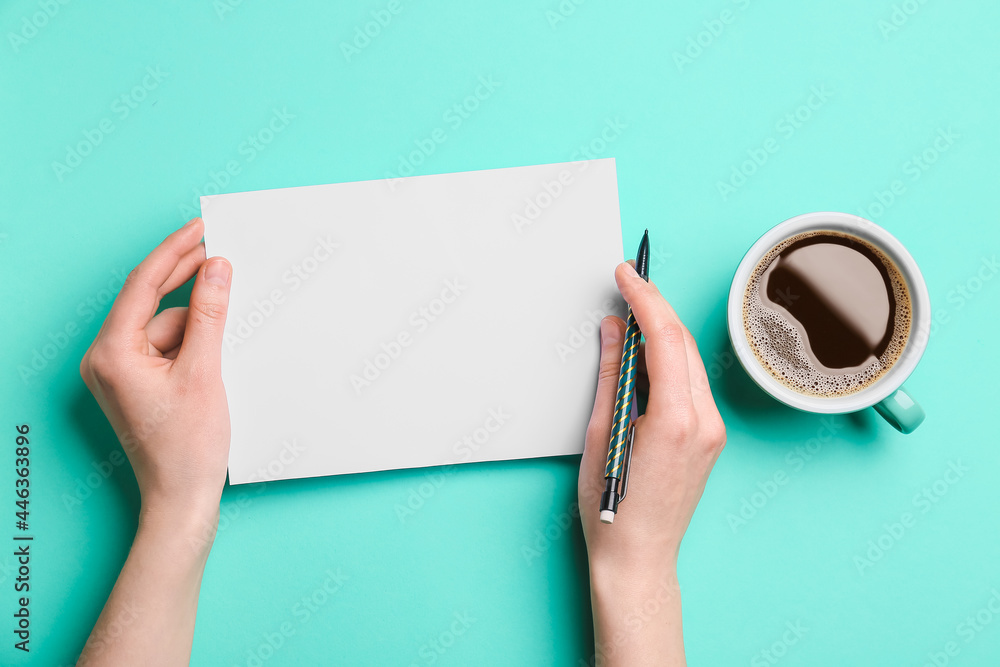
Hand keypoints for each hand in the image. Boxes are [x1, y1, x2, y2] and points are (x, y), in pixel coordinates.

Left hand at [79, 217, 232, 524]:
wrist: (181, 499)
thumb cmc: (186, 447)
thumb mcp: (204, 372)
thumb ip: (210, 315)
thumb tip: (216, 269)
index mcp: (111, 353)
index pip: (143, 285)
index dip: (175, 251)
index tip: (201, 228)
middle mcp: (107, 359)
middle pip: (153, 302)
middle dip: (187, 280)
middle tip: (221, 251)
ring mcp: (121, 372)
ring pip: (166, 326)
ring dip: (200, 323)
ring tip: (229, 332)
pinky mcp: (138, 384)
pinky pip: (168, 347)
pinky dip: (195, 343)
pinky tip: (220, 351)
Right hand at [579, 261, 726, 665]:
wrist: (639, 558)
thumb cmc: (613, 510)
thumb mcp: (601, 435)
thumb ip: (612, 376)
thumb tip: (616, 331)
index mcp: (678, 419)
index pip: (665, 338)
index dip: (644, 298)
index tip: (626, 273)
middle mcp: (705, 421)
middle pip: (683, 343)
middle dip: (655, 307)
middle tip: (627, 282)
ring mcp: (713, 431)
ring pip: (690, 360)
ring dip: (662, 332)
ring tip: (631, 313)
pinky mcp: (710, 437)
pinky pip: (691, 383)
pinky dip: (669, 359)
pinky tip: (646, 354)